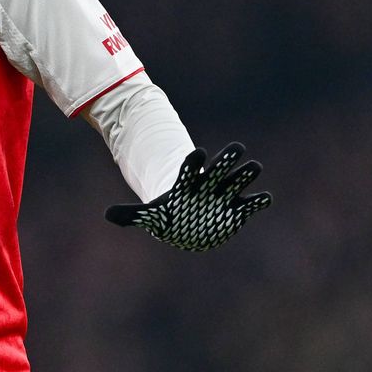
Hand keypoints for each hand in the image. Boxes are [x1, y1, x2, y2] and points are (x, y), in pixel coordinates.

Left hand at [105, 142, 271, 250]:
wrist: (187, 225)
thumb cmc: (169, 216)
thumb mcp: (149, 216)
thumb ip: (130, 214)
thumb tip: (107, 215)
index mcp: (186, 184)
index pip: (189, 168)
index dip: (194, 161)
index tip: (200, 152)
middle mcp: (207, 186)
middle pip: (218, 168)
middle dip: (227, 158)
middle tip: (237, 147)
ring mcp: (223, 197)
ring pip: (237, 181)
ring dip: (246, 174)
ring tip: (255, 166)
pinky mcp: (236, 211)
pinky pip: (250, 205)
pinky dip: (257, 202)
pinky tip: (264, 198)